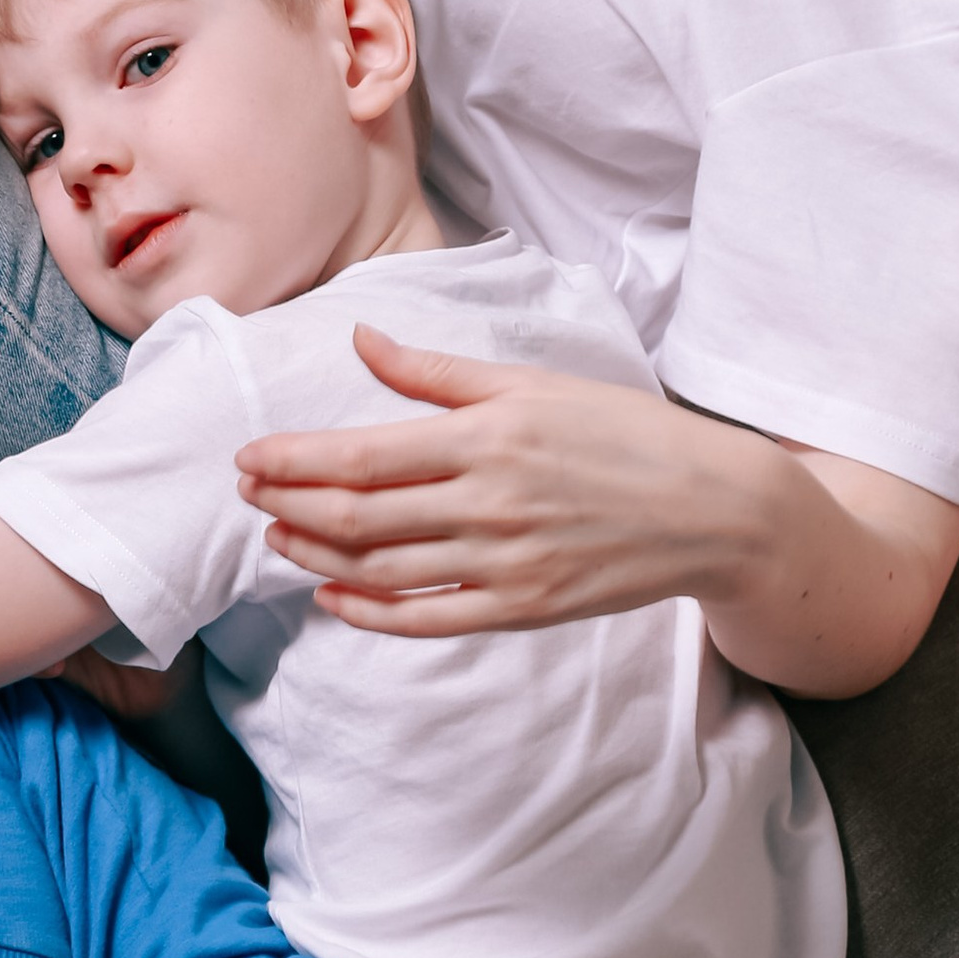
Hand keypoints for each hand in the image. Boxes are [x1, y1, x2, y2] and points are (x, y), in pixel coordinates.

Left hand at [236, 327, 781, 635]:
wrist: (712, 508)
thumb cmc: (621, 431)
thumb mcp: (532, 383)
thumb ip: (438, 372)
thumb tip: (362, 339)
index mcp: (488, 437)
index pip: (362, 455)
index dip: (295, 460)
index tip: (250, 456)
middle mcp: (489, 503)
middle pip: (359, 515)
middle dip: (290, 505)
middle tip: (246, 495)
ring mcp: (505, 563)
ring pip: (383, 568)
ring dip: (317, 554)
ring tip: (276, 536)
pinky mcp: (523, 610)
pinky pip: (427, 619)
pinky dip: (370, 612)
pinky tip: (333, 597)